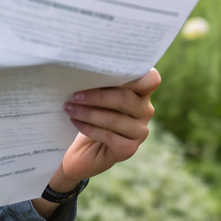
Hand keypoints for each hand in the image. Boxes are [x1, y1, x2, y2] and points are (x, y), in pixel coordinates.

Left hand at [57, 68, 160, 183]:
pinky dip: (89, 128)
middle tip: (75, 95)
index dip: (133, 74)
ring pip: (115, 119)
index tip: (103, 72)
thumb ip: (101, 82)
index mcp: (142, 92)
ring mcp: (140, 132)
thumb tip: (85, 71)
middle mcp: (146, 111)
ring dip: (89, 113)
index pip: (151, 79)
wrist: (83, 148)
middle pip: (126, 98)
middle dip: (98, 96)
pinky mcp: (129, 149)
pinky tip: (75, 121)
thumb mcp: (98, 94)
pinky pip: (108, 136)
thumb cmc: (91, 112)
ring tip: (69, 108)